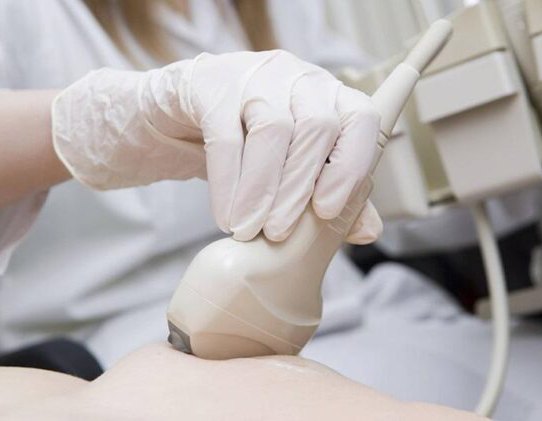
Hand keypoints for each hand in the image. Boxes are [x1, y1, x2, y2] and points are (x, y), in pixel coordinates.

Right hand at [52, 50, 381, 243]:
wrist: (178, 118)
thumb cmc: (245, 146)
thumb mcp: (291, 171)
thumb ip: (332, 197)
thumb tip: (369, 231)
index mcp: (328, 97)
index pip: (361, 120)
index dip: (351, 167)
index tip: (328, 212)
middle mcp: (298, 78)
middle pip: (316, 128)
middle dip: (298, 189)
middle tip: (279, 234)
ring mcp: (255, 74)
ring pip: (273, 129)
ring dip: (263, 189)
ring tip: (248, 229)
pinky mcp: (211, 83)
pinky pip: (225, 135)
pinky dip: (228, 182)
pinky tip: (225, 215)